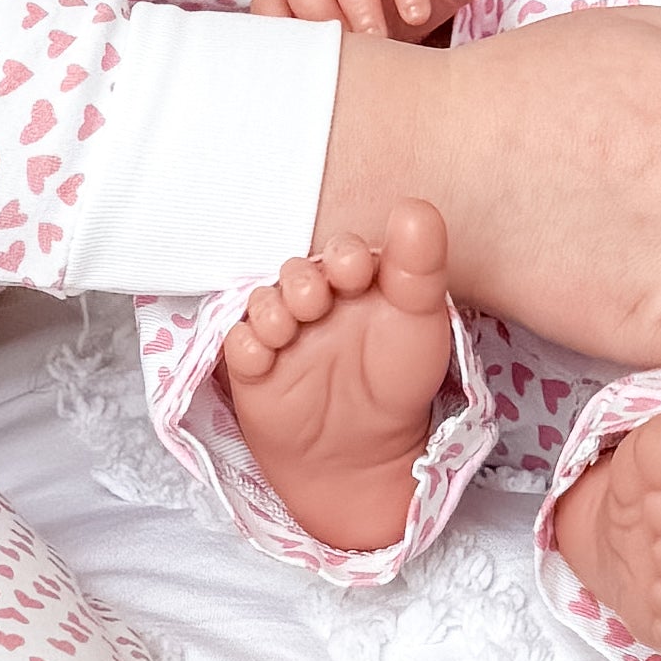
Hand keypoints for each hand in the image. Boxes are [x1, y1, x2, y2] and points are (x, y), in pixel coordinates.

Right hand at [220, 206, 459, 551]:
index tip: (357, 273)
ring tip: (289, 329)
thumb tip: (413, 205)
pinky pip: (239, 345)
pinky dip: (248, 346)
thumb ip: (422, 261)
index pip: (342, 252)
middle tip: (318, 302)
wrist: (367, 455)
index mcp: (357, 284)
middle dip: (304, 281)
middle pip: (296, 272)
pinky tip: (266, 356)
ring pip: (262, 303)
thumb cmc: (398, 380)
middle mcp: (316, 301)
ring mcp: (283, 333)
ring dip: (272, 310)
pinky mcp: (255, 368)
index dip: (345, 256)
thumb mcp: (421, 318)